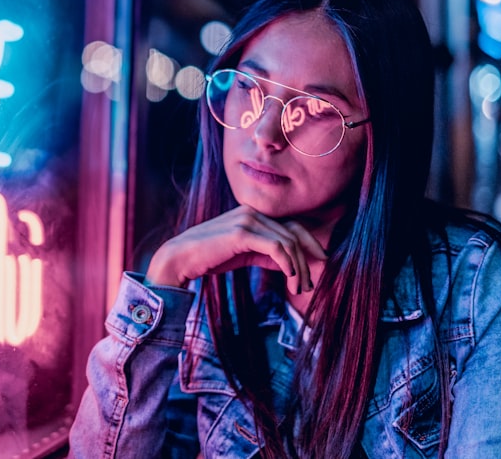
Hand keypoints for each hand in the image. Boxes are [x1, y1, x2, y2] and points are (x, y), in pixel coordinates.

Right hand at [144, 205, 326, 295]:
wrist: (180, 258)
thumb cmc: (209, 257)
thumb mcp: (243, 254)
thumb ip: (266, 254)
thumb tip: (291, 264)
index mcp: (253, 214)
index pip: (292, 225)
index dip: (310, 244)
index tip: (321, 263)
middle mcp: (252, 212)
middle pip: (294, 234)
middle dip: (308, 260)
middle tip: (310, 284)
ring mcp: (247, 220)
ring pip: (288, 242)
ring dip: (299, 268)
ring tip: (298, 288)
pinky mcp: (241, 233)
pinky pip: (277, 247)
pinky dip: (288, 263)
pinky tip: (289, 278)